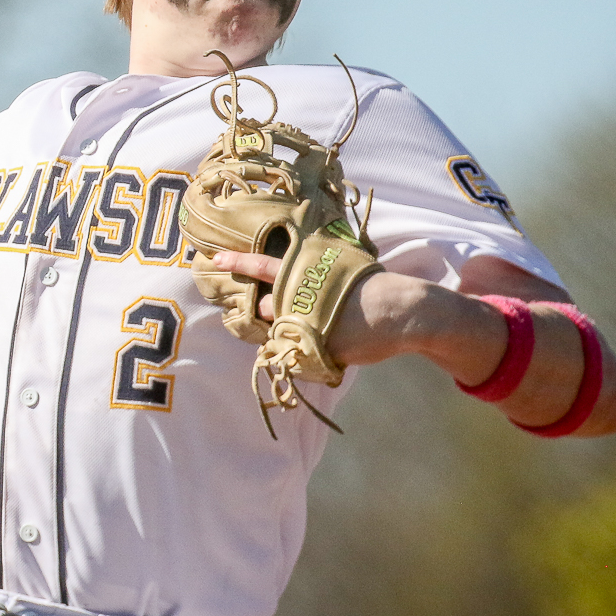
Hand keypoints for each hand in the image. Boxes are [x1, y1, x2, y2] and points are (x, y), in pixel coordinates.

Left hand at [210, 250, 443, 366]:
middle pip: (265, 310)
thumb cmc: (372, 286)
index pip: (263, 265)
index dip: (238, 261)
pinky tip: (336, 345)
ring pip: (281, 334)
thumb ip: (310, 275)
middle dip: (274, 315)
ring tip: (326, 328)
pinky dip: (313, 355)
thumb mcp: (338, 267)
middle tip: (306, 312)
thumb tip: (290, 281)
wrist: (401, 310)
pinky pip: (301, 357)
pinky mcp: (318, 348)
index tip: (214, 259)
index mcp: (304, 272)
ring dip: (292, 335)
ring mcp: (307, 322)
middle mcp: (300, 295)